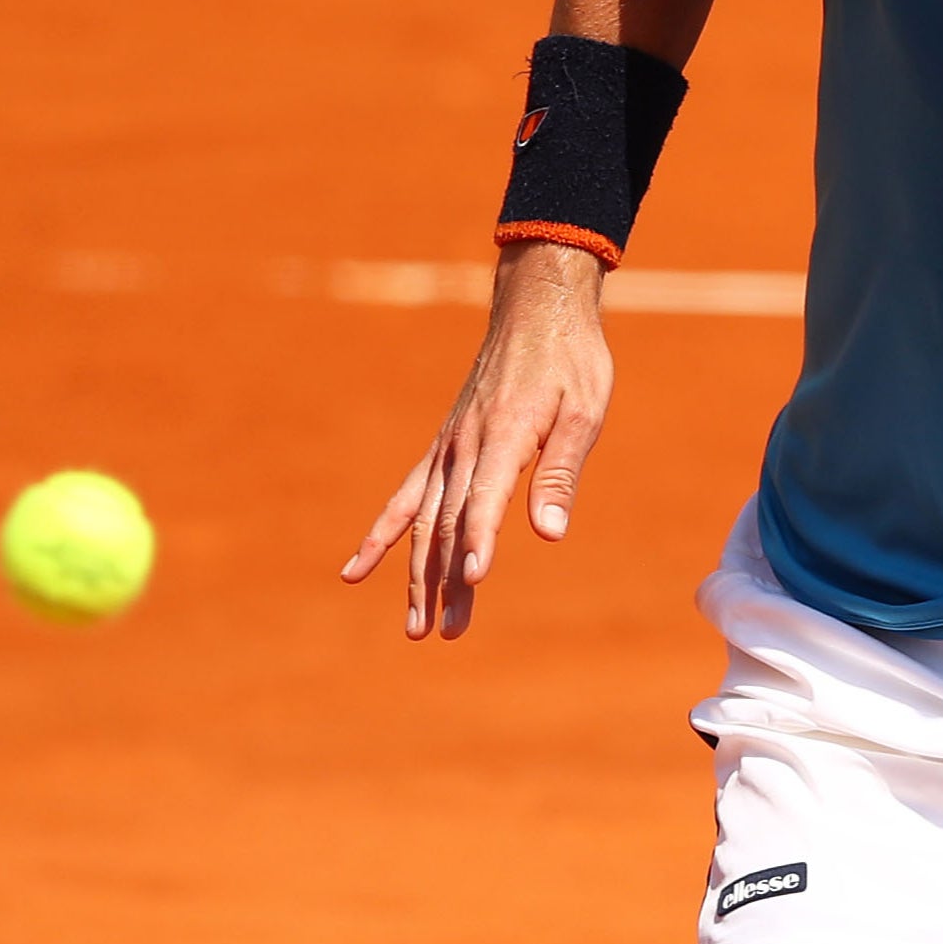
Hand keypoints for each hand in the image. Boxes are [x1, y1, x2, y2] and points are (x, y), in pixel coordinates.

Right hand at [342, 240, 614, 638]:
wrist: (537, 309)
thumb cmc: (572, 361)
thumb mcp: (585, 413)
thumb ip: (561, 475)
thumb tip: (550, 533)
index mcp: (505, 437)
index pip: (483, 501)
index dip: (478, 544)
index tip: (473, 583)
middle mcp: (466, 446)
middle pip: (448, 524)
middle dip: (445, 582)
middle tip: (445, 634)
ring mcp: (448, 447)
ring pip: (424, 520)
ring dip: (417, 574)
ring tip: (415, 627)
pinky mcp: (442, 448)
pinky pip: (405, 497)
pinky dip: (382, 534)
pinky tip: (357, 570)